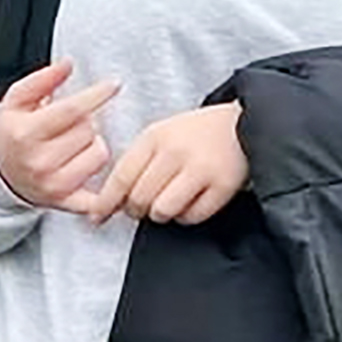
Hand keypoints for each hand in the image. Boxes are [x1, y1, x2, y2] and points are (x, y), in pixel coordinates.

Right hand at [0, 61, 120, 211]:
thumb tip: (67, 64)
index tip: (114, 84)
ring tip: (74, 145)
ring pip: (100, 154)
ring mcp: (53, 185)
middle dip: (85, 122)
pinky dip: (106, 187)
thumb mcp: (15, 102)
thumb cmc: (12, 132)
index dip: (97, 94)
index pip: (72, 110)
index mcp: (24, 134)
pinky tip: (102, 180)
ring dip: (93, 146)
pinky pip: (100, 193)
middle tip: (69, 125)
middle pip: (89, 130)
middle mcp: (38, 162)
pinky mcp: (64, 203)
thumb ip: (41, 80)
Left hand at [83, 102, 246, 227]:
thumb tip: (106, 203)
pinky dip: (187, 217)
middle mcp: (175, 152)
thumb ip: (135, 165)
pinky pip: (192, 217)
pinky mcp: (224, 185)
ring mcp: (201, 169)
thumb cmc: (196, 135)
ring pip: (162, 210)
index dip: (105, 202)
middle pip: (138, 199)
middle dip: (136, 210)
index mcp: (154, 137)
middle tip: (143, 207)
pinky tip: (190, 203)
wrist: (244, 124)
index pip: (120, 177)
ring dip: (161, 214)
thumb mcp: (161, 136)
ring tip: (168, 203)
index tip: (97, 217)